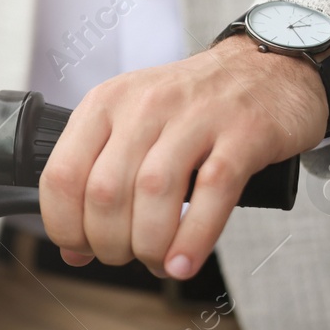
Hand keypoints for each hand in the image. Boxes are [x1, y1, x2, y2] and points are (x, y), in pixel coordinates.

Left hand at [38, 34, 328, 279]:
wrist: (268, 66)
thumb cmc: (193, 105)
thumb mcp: (132, 125)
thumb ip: (98, 179)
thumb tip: (73, 250)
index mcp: (106, 103)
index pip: (61, 174)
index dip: (64, 225)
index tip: (80, 248)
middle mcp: (145, 105)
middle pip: (105, 191)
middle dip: (108, 242)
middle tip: (124, 256)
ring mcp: (196, 116)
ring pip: (153, 192)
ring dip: (148, 244)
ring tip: (157, 262)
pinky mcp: (244, 133)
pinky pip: (212, 192)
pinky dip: (193, 237)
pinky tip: (184, 263)